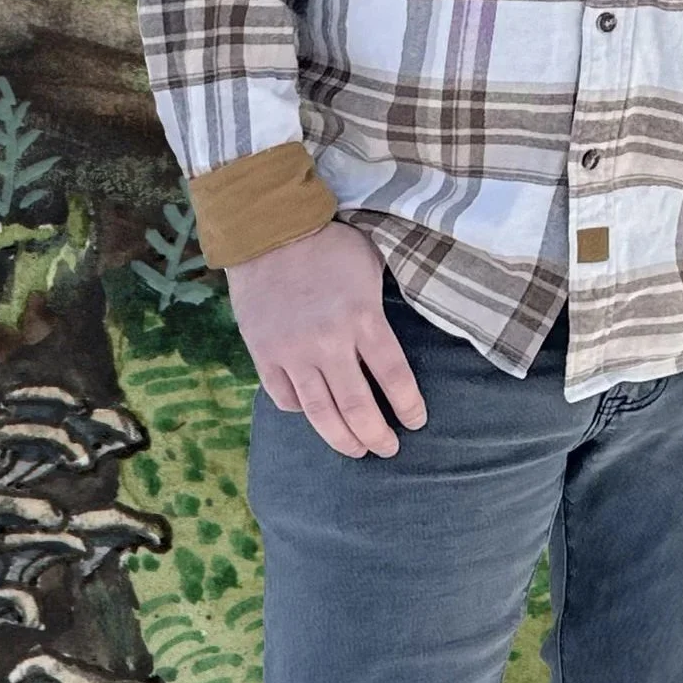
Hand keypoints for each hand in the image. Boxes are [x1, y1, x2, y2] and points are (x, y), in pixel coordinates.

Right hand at [225, 219, 428, 459]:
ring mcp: (293, 352)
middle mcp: (328, 343)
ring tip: (357, 451)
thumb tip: (395, 335)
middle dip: (377, 435)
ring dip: (342, 438)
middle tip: (389, 449)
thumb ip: (380, 305)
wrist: (269, 231)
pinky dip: (302, 412)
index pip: (393, 376)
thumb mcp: (371, 264)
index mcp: (362, 318)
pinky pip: (285, 397)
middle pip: (358, 406)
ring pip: (320, 412)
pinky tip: (316, 415)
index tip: (417, 421)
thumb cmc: (329, 243)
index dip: (408, 405)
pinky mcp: (264, 355)